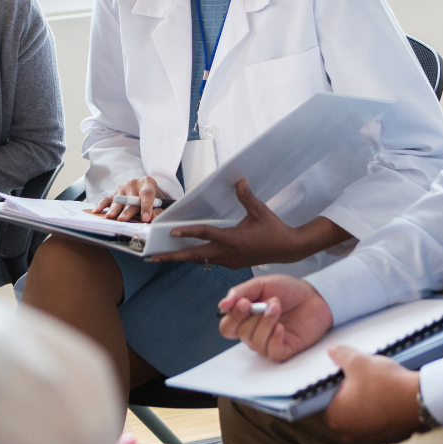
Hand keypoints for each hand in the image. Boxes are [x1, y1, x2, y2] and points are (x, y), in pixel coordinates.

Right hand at [91, 176, 166, 223]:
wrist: (147, 189)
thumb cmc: (154, 197)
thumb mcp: (160, 203)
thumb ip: (157, 211)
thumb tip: (153, 219)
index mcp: (147, 183)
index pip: (147, 194)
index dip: (146, 206)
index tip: (146, 218)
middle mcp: (134, 183)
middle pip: (131, 199)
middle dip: (127, 211)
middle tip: (123, 219)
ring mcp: (122, 188)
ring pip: (118, 200)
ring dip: (114, 209)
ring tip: (110, 217)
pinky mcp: (114, 194)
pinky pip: (107, 199)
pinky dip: (102, 205)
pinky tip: (97, 211)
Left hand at [149, 179, 297, 267]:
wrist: (289, 249)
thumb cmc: (274, 229)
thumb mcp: (260, 211)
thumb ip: (247, 197)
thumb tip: (239, 180)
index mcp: (233, 240)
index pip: (206, 234)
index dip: (188, 232)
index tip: (171, 232)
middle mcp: (228, 253)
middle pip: (195, 256)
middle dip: (173, 256)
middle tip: (153, 257)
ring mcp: (230, 261)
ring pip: (201, 260)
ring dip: (183, 258)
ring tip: (164, 257)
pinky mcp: (232, 264)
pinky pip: (210, 261)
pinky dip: (197, 257)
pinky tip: (188, 254)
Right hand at [218, 275, 332, 361]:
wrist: (313, 296)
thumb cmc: (287, 290)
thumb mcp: (261, 284)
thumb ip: (240, 292)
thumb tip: (222, 305)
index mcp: (245, 317)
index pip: (227, 327)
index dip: (233, 317)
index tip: (244, 302)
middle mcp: (254, 332)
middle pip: (241, 334)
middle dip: (254, 317)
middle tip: (270, 301)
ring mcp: (268, 342)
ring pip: (256, 343)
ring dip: (267, 323)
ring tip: (277, 307)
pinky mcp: (283, 350)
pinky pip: (271, 353)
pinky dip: (275, 339)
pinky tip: (281, 327)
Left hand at [323, 346, 421, 443]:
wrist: (421, 399)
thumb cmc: (386, 383)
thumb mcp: (357, 361)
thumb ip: (339, 354)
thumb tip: (330, 351)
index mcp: (335, 417)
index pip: (320, 396)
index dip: (326, 380)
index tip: (333, 369)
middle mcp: (348, 430)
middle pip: (337, 402)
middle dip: (343, 386)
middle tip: (351, 371)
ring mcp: (365, 434)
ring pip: (354, 409)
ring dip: (358, 395)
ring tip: (368, 378)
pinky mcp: (381, 433)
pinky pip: (369, 415)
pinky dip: (371, 403)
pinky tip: (379, 389)